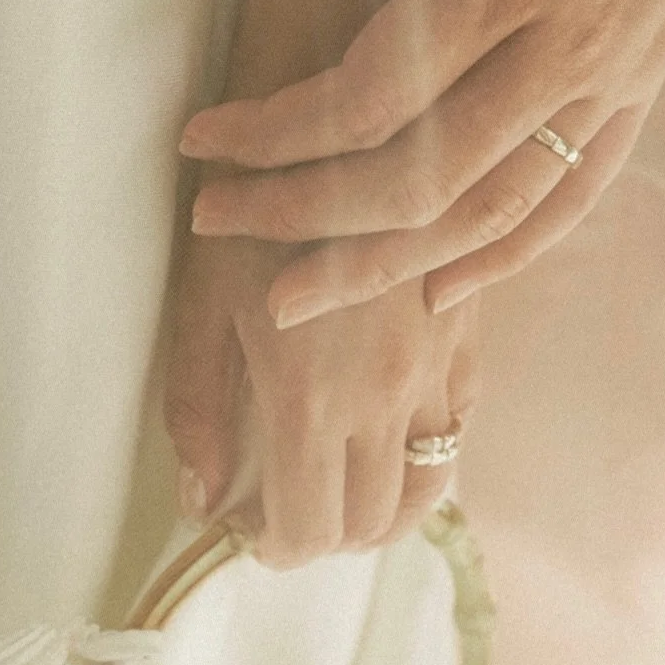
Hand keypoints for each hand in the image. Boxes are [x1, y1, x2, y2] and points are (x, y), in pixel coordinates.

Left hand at [163, 222, 478, 566]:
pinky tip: (389, 435)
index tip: (251, 533)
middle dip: (325, 538)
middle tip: (287, 515)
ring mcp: (435, 367)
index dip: (277, 549)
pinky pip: (459, 425)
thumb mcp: (201, 308)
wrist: (336, 116)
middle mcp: (385, 398)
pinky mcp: (466, 333)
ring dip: (382, 511)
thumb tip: (202, 497)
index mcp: (310, 401)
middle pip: (370, 523)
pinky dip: (425, 453)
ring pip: (428, 488)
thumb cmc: (247, 206)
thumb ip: (198, 411)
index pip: (309, 530)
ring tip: (341, 493)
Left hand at [178, 0, 664, 323]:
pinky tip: (431, 292)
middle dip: (301, 214)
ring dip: (380, 269)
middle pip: (414, 178)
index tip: (202, 142)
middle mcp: (562, 48)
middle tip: (215, 221)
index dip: (274, 135)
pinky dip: (499, 261)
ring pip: (484, 215)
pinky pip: (569, 206)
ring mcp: (608, 86)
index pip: (367, 96)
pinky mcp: (636, 99)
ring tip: (294, 297)